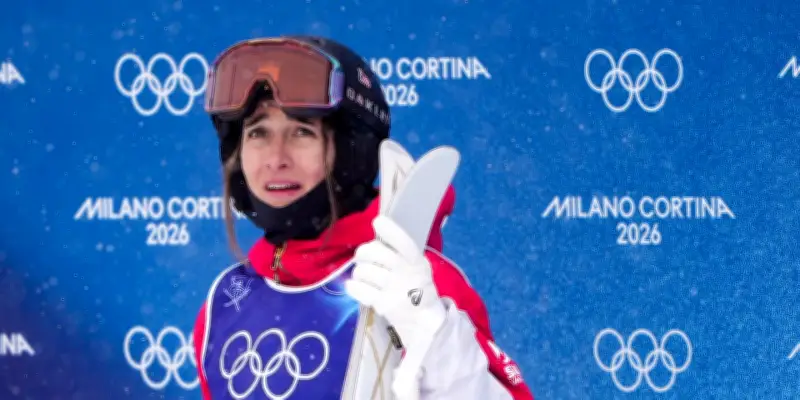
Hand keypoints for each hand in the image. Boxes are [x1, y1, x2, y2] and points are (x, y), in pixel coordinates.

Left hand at [347, 139, 459, 399]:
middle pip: (371, 252)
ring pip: (360, 269)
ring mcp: (394, 290)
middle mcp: (405, 273)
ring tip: (370, 278)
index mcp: (416, 259)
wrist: (424, 322)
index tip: (380, 222)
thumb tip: (382, 220)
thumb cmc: (416, 287)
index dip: (389, 229)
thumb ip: (401, 247)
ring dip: (360, 272)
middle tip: (369, 259)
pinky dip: (354, 286)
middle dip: (365, 254)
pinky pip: (355, 287)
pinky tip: (361, 288)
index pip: (402, 240)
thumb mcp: (416, 264)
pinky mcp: (382, 305)